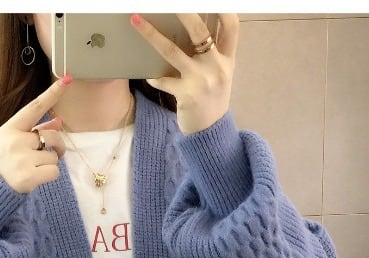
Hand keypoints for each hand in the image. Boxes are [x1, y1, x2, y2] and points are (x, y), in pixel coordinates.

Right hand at [0, 75, 71, 193]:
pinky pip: (54, 172)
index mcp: (11, 128)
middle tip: (54, 154)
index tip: (67, 79)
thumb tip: (58, 121)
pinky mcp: (28, 177)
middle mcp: (16, 141)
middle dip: (57, 146)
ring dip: (50, 163)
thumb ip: (36, 130)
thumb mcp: (14, 141)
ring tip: (36, 168)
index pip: (35, 107)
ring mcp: (22, 159)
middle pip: (52, 136)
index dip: (52, 94)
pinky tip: (38, 177)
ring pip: (54, 157)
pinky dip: (51, 176)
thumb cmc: (4, 160)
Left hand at [131, 13, 238, 134]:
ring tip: (136, 20)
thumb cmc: (212, 100)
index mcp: (227, 59)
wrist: (210, 132)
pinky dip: (155, 77)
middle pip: (200, 31)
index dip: (222, 8)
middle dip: (183, 11)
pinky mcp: (186, 95)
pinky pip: (164, 80)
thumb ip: (213, 52)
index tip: (210, 0)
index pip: (231, 26)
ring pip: (173, 51)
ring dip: (152, 34)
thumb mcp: (220, 74)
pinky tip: (149, 75)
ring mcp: (201, 80)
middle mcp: (217, 67)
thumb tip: (194, 27)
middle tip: (166, 2)